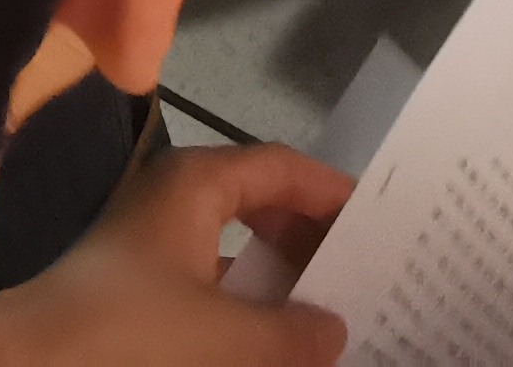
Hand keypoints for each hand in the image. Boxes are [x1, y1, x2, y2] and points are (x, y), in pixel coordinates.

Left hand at [0, 144, 354, 364]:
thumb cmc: (130, 335)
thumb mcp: (227, 340)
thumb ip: (292, 337)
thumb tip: (334, 331)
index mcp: (196, 184)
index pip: (282, 167)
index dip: (334, 193)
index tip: (382, 224)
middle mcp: (173, 201)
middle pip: (260, 203)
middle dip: (310, 239)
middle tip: (364, 272)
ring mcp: (149, 246)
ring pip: (233, 251)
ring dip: (278, 282)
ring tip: (328, 315)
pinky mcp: (133, 292)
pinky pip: (207, 288)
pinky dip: (243, 309)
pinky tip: (271, 345)